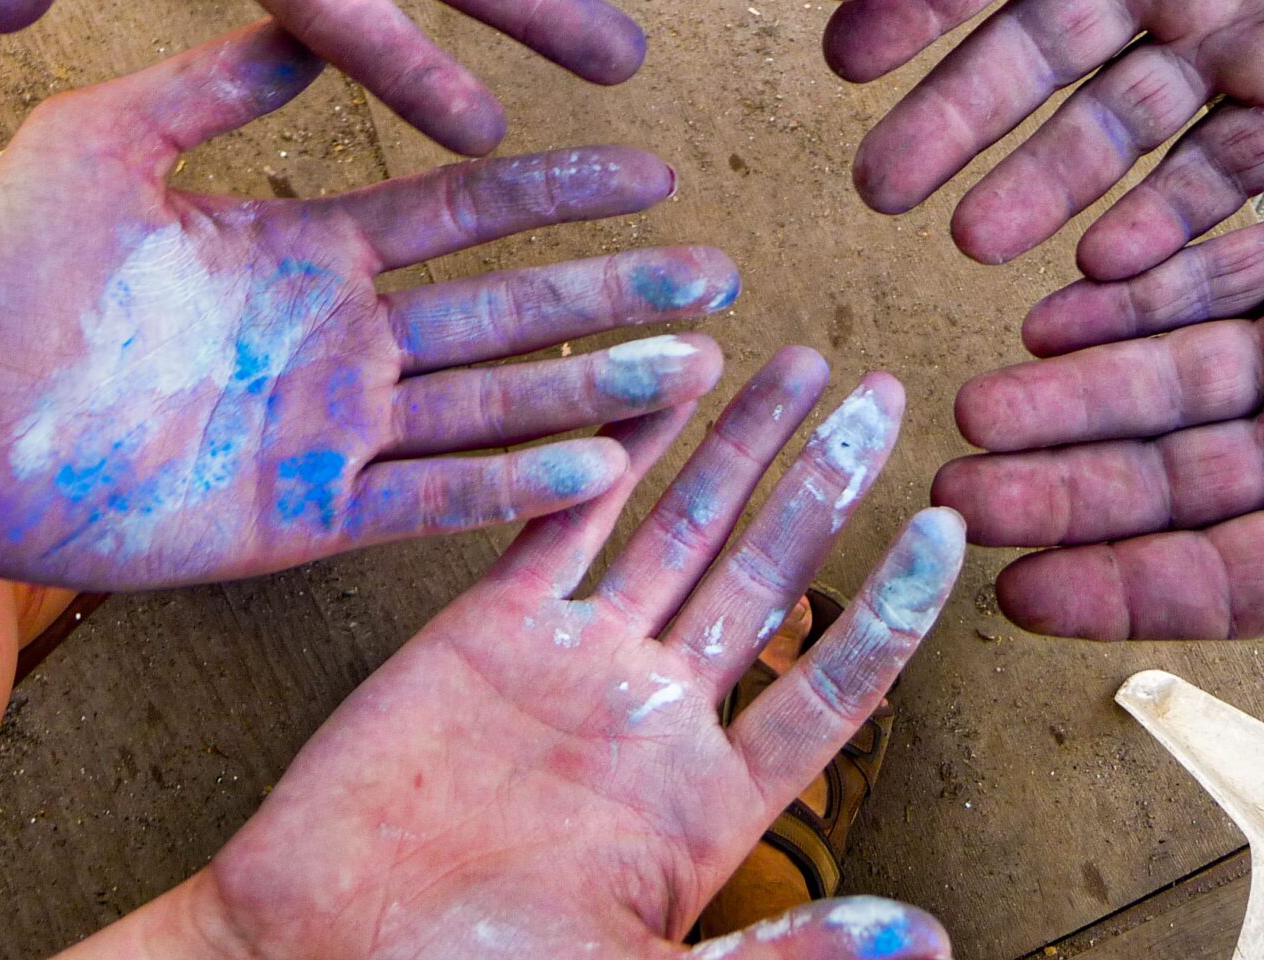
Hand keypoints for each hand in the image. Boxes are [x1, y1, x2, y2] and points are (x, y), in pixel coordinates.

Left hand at [0, 22, 730, 589]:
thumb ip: (217, 85)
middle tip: (717, 275)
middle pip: (514, 311)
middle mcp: (342, 337)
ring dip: (597, 388)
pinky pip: (431, 498)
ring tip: (695, 369)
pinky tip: (600, 466)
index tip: (647, 170)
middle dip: (618, 292)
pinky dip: (514, 488)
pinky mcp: (305, 514)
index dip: (559, 193)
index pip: (467, 215)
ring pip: (496, 405)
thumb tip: (312, 22)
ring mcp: (331, 428)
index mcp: (309, 249)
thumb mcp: (110, 140)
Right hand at [80, 350, 961, 959]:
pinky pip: (563, 517)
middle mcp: (655, 712)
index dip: (893, 604)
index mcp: (709, 799)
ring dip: (737, 444)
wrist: (315, 954)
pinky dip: (608, 450)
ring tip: (795, 363)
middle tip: (882, 395)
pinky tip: (653, 383)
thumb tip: (924, 944)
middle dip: (825, 481)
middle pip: (768, 571)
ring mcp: (578, 660)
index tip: (949, 527)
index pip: (835, 681)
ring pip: (679, 524)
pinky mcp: (490, 625)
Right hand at [831, 0, 1263, 275]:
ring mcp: (1242, 39)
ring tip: (975, 241)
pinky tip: (1106, 268)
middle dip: (952, 117)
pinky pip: (1228, 170)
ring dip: (1042, 181)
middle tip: (878, 186)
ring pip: (1115, 125)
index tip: (845, 52)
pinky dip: (1168, 219)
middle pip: (1035, 52)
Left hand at [932, 108, 1263, 893]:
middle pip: (1168, 475)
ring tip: (985, 399)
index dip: (1122, 586)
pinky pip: (1220, 262)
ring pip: (1171, 370)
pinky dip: (1143, 283)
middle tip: (956, 490)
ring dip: (1078, 389)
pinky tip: (1063, 303)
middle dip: (1065, 485)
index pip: (1222, 578)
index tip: (1018, 594)